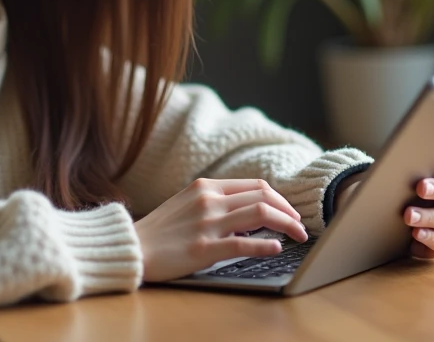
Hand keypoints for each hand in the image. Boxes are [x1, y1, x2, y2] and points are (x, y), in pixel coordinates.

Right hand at [133, 178, 308, 281]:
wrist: (132, 247)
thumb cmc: (160, 230)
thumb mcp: (187, 203)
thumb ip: (215, 202)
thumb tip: (249, 213)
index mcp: (206, 186)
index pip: (255, 185)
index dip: (279, 198)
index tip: (289, 212)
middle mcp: (209, 199)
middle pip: (262, 196)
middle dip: (288, 210)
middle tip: (300, 226)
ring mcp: (207, 223)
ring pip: (259, 213)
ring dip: (286, 224)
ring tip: (298, 236)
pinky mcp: (203, 248)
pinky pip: (242, 242)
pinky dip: (265, 244)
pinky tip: (277, 248)